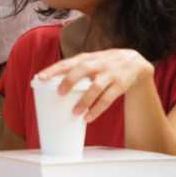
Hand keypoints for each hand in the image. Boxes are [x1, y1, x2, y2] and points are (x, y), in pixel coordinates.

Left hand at [37, 49, 153, 122]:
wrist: (135, 63)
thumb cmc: (105, 63)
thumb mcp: (91, 61)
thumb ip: (75, 69)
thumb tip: (52, 83)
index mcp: (87, 58)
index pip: (67, 62)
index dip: (53, 70)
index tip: (40, 77)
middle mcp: (98, 64)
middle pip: (81, 70)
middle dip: (69, 81)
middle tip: (59, 93)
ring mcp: (109, 74)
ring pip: (95, 87)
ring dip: (85, 101)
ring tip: (75, 112)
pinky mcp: (120, 85)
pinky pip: (108, 99)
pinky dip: (97, 109)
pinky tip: (89, 117)